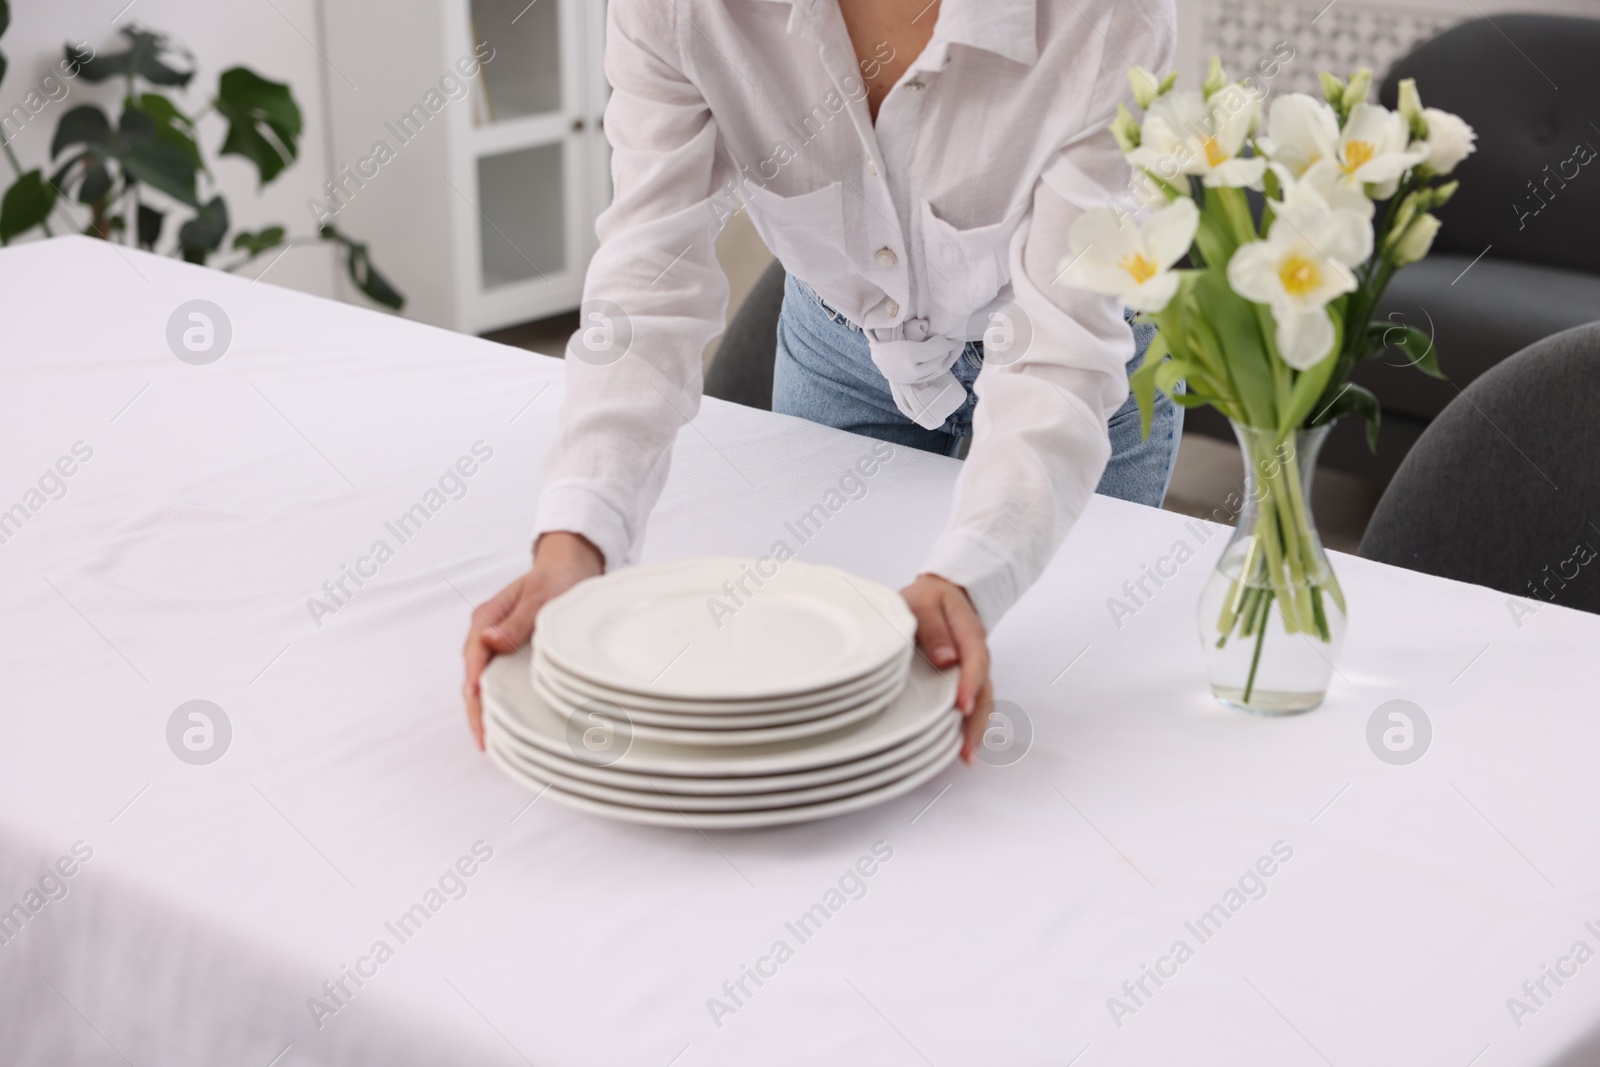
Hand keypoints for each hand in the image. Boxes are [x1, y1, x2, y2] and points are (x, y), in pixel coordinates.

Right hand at [462, 532, 603, 750]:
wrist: (570, 565)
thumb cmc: (556, 577)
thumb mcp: (540, 595)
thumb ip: (516, 620)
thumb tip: (488, 641)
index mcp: (486, 618)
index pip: (474, 654)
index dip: (475, 681)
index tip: (476, 702)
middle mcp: (486, 634)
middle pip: (474, 676)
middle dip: (475, 709)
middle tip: (483, 740)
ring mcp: (497, 645)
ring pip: (485, 683)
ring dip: (485, 710)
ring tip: (491, 742)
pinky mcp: (511, 654)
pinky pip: (500, 680)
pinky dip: (499, 702)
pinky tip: (507, 724)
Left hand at [900, 573, 992, 765]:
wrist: (942, 593)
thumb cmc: (929, 599)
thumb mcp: (924, 602)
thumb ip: (933, 628)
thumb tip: (946, 659)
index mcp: (968, 632)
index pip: (975, 659)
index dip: (971, 683)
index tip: (962, 706)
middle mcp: (976, 655)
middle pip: (985, 689)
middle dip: (977, 720)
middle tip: (967, 748)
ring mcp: (973, 669)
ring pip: (982, 700)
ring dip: (975, 728)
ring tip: (966, 756)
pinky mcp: (966, 679)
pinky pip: (974, 702)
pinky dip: (970, 724)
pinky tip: (961, 746)